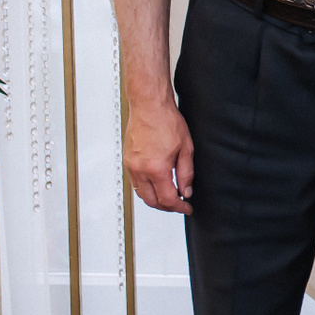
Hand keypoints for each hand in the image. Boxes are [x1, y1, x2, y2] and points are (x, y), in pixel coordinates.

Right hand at [125, 100, 194, 214]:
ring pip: (142, 194)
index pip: (167, 199)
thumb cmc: (167, 121)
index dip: (179, 207)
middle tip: (179, 204)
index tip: (187, 207)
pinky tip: (157, 185)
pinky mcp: (127, 161)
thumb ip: (186, 173)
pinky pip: (135, 183)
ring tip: (169, 196)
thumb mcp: (186, 148)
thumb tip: (186, 191)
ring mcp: (131, 166)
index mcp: (156, 169)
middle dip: (167, 207)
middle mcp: (140, 170)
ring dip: (155, 199)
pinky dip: (146, 189)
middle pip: (152, 201)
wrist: (149, 106)